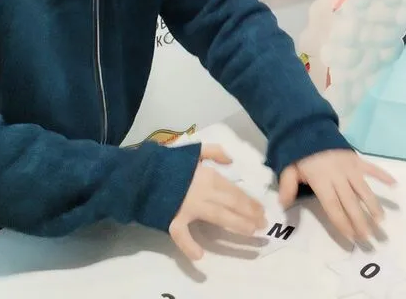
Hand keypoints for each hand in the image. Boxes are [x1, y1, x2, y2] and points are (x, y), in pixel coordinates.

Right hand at [169, 144, 266, 259]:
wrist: (142, 173)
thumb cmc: (169, 162)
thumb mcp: (194, 150)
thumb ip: (214, 152)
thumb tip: (231, 160)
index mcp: (210, 177)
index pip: (236, 192)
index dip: (250, 202)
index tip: (262, 210)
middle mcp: (204, 192)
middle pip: (232, 204)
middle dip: (250, 215)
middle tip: (263, 225)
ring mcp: (189, 207)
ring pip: (218, 217)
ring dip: (236, 225)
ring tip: (250, 232)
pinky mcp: (172, 219)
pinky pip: (181, 234)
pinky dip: (189, 245)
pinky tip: (200, 256)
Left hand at [279, 149, 395, 243]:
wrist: (311, 128)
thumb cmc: (300, 154)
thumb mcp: (288, 168)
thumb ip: (287, 186)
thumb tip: (284, 205)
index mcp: (321, 180)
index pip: (333, 206)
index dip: (342, 222)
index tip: (351, 236)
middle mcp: (338, 175)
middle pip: (351, 202)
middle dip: (360, 220)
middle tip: (368, 237)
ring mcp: (350, 167)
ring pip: (364, 188)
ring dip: (373, 204)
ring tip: (380, 220)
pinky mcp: (357, 159)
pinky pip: (372, 168)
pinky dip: (383, 175)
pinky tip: (394, 184)